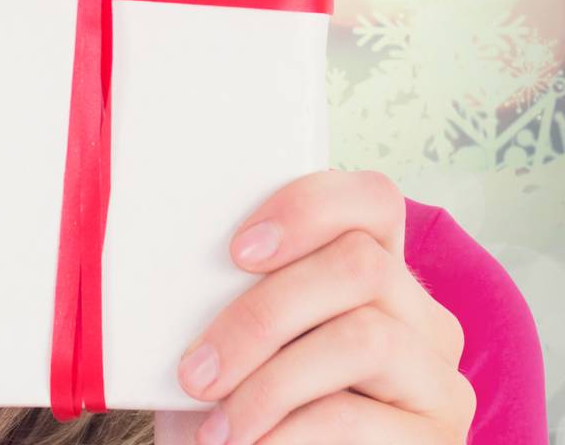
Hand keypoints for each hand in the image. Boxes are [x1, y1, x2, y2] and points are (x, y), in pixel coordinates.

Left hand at [170, 169, 475, 442]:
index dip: (308, 210)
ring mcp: (439, 381)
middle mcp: (422, 317)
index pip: (372, 198)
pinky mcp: (439, 442)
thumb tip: (180, 244)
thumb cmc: (235, 400)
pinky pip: (357, 418)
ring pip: (365, 338)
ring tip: (217, 424)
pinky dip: (289, 433)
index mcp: (375, 270)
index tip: (237, 252)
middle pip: (360, 266)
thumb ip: (234, 282)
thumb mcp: (233, 330)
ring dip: (272, 383)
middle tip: (197, 368)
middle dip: (264, 315)